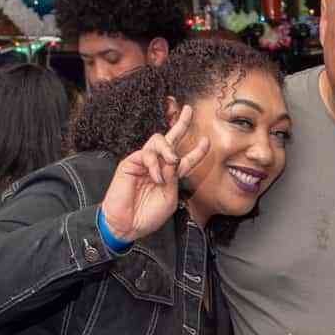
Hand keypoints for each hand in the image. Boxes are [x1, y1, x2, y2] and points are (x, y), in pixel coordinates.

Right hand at [100, 106, 210, 242]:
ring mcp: (143, 163)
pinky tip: (156, 178)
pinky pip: (146, 154)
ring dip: (169, 149)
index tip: (207, 141)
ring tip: (172, 161)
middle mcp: (158, 165)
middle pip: (171, 139)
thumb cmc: (148, 215)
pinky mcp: (130, 162)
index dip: (197, 151)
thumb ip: (174, 178)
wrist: (127, 225)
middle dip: (181, 123)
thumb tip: (173, 159)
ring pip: (158, 141)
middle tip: (189, 110)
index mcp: (170, 176)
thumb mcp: (169, 198)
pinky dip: (154, 164)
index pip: (186, 159)